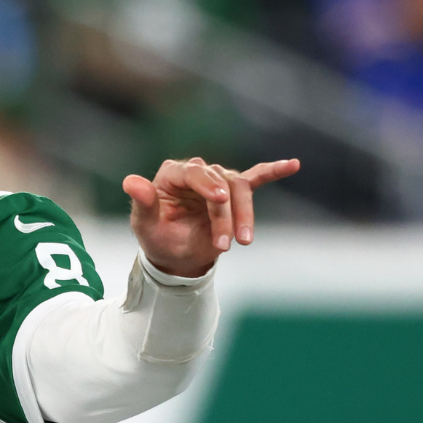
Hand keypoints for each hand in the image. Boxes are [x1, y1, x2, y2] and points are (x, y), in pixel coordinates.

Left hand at [123, 157, 300, 277]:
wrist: (176, 257)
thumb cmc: (158, 239)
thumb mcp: (144, 225)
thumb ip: (142, 203)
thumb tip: (130, 181)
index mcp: (172, 174)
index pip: (193, 172)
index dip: (207, 185)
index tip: (219, 200)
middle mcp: (196, 171)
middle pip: (220, 183)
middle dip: (226, 214)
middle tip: (226, 244)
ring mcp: (217, 181)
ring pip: (239, 189)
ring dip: (245, 214)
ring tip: (244, 242)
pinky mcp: (233, 193)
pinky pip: (256, 178)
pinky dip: (273, 171)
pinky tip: (292, 165)